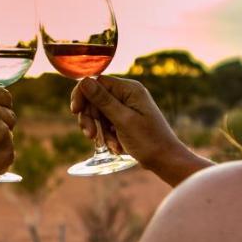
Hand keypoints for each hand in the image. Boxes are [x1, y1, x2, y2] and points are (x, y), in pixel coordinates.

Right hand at [69, 76, 212, 186]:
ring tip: (111, 145)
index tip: (75, 111)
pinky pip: (106, 123)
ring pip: (98, 113)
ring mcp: (126, 107)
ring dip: (100, 130)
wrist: (165, 160)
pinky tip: (117, 147)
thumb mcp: (122, 120)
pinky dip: (107, 135)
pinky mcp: (125, 119)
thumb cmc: (148, 140)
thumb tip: (84, 81)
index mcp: (129, 89)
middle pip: (95, 98)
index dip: (83, 95)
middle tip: (91, 136)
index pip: (96, 82)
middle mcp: (127, 94)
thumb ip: (103, 100)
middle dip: (91, 117)